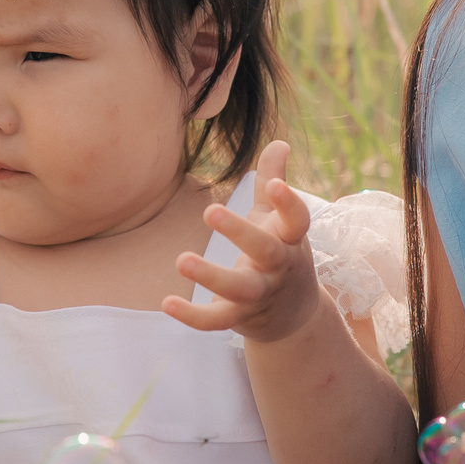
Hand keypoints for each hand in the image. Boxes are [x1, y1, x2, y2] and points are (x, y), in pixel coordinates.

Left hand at [163, 140, 325, 345]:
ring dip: (212, 276)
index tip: (275, 185)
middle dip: (240, 233)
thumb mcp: (279, 220)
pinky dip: (193, 316)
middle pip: (265, 251)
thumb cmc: (281, 253)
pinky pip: (217, 321)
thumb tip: (280, 142)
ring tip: (182, 260)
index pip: (297, 220)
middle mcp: (278, 268)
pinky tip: (167, 302)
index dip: (289, 203)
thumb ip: (274, 182)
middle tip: (210, 211)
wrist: (295, 315)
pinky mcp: (240, 317)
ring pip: (240, 289)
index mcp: (289, 239)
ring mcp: (260, 295)